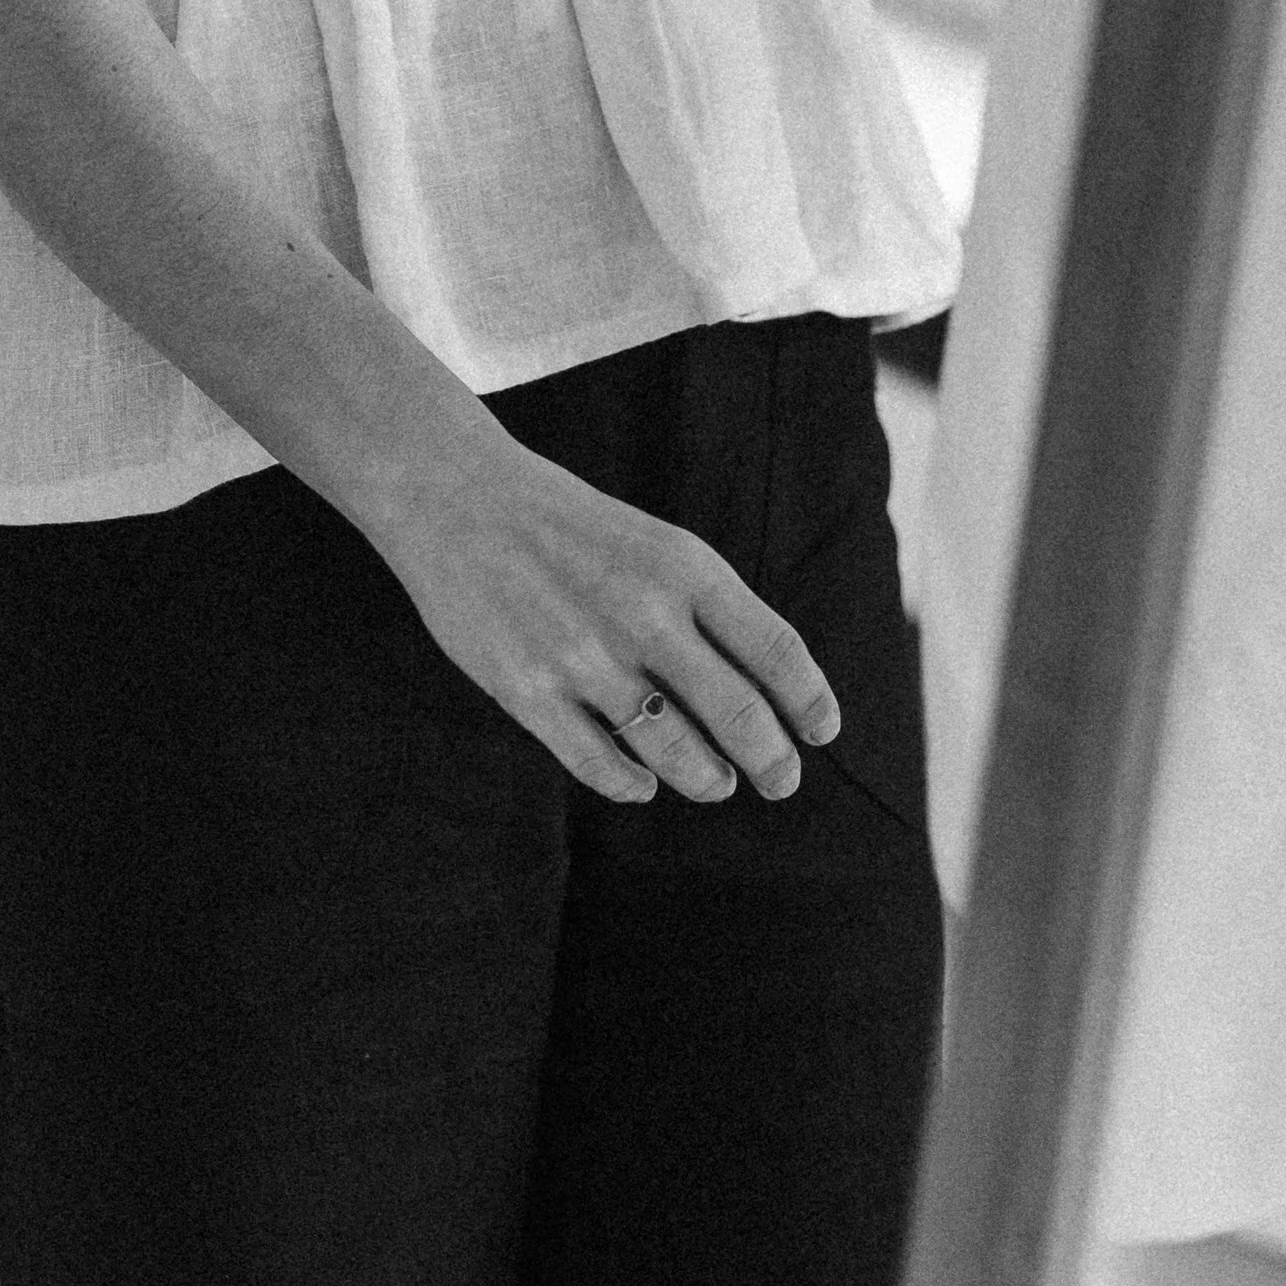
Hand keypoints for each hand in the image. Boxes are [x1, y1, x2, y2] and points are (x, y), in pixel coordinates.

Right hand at [370, 409, 840, 805]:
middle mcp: (644, 614)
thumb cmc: (574, 529)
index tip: (824, 732)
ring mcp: (584, 657)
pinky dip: (631, 785)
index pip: (775, 649)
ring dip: (707, 779)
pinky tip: (644, 785)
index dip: (809, 700)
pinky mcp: (528, 692)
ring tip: (718, 784)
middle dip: (772, 761)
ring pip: (673, 753)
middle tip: (783, 782)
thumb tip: (766, 691)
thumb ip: (707, 610)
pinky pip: (597, 764)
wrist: (461, 500)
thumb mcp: (658, 544)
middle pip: (737, 714)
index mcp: (686, 568)